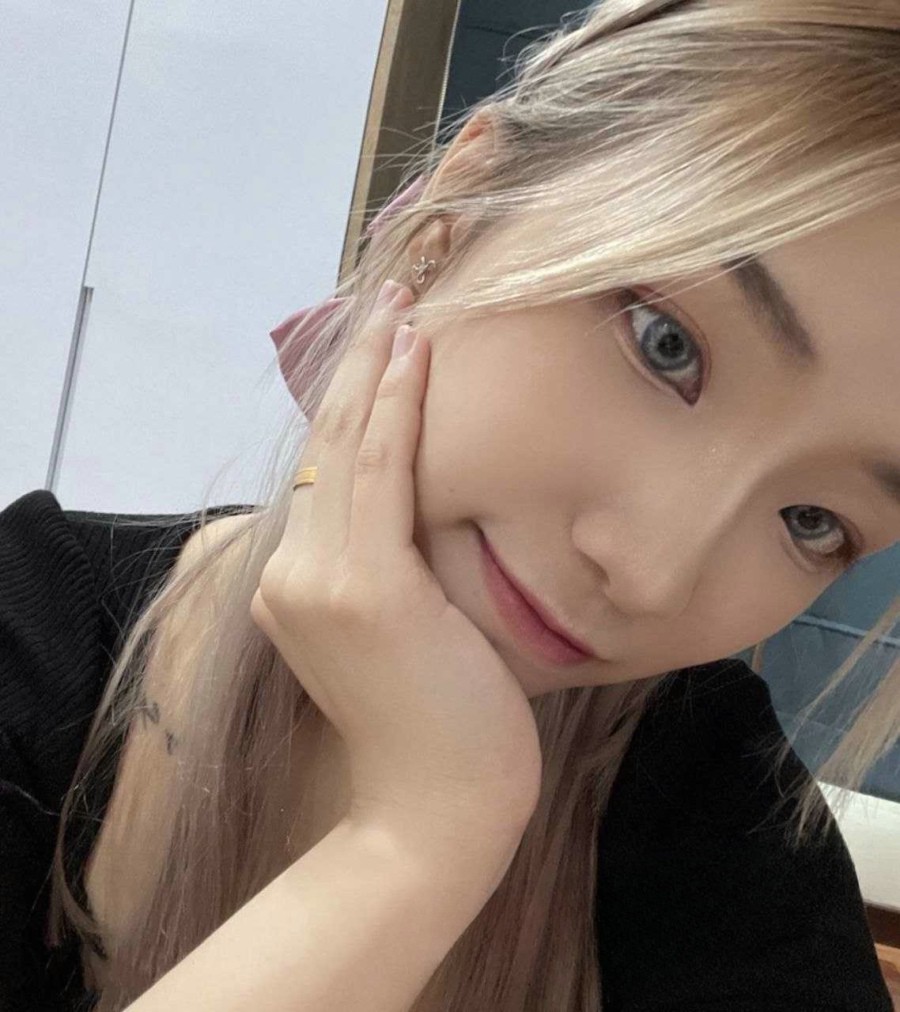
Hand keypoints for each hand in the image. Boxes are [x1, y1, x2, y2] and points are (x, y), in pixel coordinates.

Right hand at [251, 280, 541, 844]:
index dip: (353, 401)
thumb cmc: (439, 725)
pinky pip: (382, 472)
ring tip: (403, 305)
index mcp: (296, 584)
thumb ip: (389, 568)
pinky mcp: (365, 586)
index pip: (326, 472)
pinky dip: (399, 408)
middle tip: (389, 295)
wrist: (437, 811)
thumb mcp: (402, 632)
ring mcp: (321, 578)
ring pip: (349, 446)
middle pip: (329, 445)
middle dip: (361, 362)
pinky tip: (417, 354)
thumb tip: (420, 508)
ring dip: (379, 366)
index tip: (383, 343)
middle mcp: (292, 574)